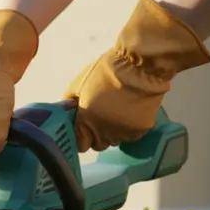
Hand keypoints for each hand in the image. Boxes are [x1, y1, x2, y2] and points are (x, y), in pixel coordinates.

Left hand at [64, 0, 209, 151]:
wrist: (140, 65)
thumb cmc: (106, 71)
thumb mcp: (79, 85)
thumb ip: (71, 104)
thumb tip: (68, 114)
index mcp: (86, 122)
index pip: (81, 145)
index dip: (82, 137)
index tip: (84, 129)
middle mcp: (104, 133)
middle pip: (99, 144)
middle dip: (98, 134)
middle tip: (101, 117)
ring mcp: (124, 133)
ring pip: (116, 140)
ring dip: (115, 131)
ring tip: (118, 112)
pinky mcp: (142, 129)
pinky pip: (132, 135)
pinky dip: (131, 127)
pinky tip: (131, 111)